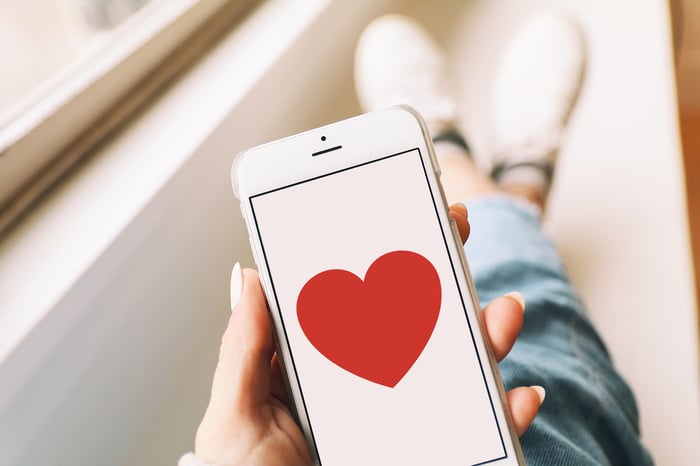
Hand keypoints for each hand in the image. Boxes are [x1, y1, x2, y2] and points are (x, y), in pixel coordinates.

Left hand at [194, 204, 542, 465]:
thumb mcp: (234, 420)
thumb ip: (244, 350)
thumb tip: (247, 274)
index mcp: (321, 368)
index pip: (356, 300)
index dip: (380, 253)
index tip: (403, 209)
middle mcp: (369, 386)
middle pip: (416, 320)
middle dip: (441, 272)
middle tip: (456, 229)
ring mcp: (407, 419)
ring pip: (458, 367)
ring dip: (487, 333)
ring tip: (501, 313)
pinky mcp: (437, 451)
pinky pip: (483, 430)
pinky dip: (508, 412)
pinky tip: (518, 399)